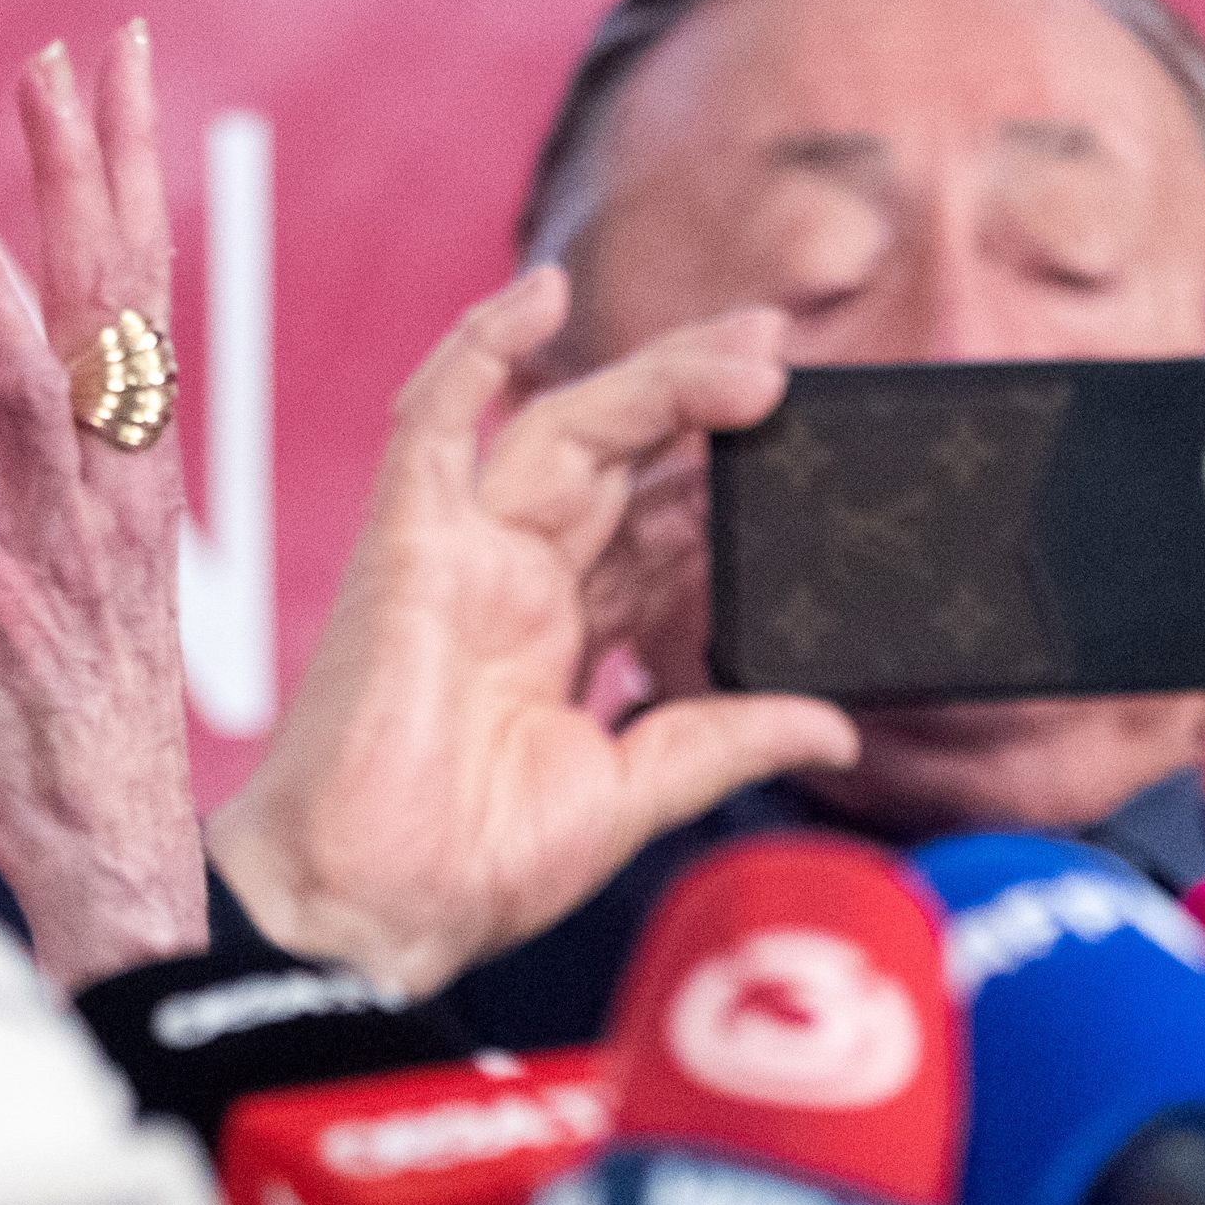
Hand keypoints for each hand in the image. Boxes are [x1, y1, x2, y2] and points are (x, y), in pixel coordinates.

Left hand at [0, 24, 206, 989]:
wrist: (120, 851)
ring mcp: (65, 548)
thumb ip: (16, 487)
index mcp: (138, 463)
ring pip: (34, 389)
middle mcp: (119, 488)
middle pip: (112, 304)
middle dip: (86, 178)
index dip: (127, 173)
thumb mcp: (55, 568)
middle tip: (64, 65)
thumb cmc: (84, 709)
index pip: (142, 286)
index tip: (118, 66)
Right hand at [206, 272, 858, 997]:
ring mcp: (461, 555)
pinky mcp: (406, 544)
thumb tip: (836, 725)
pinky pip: (435, 423)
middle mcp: (514, 580)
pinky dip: (479, 350)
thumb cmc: (464, 869)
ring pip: (564, 427)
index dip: (726, 483)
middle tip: (789, 357)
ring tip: (748, 356)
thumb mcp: (632, 797)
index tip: (811, 448)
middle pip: (622, 457)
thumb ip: (724, 740)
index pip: (656, 529)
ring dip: (654, 382)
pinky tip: (541, 295)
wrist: (368, 910)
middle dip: (705, 401)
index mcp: (562, 635)